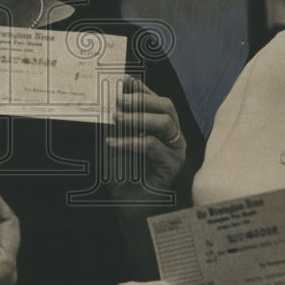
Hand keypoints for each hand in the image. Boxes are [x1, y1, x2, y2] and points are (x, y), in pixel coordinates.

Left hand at [105, 77, 185, 199]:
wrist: (128, 204)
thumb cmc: (124, 172)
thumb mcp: (116, 140)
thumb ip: (116, 121)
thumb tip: (109, 98)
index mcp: (162, 126)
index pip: (156, 100)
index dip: (141, 88)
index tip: (124, 80)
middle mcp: (173, 135)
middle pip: (166, 106)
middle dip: (141, 99)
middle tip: (118, 99)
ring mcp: (175, 150)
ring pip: (164, 123)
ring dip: (138, 117)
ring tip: (116, 118)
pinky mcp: (172, 165)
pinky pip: (152, 146)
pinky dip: (130, 141)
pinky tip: (112, 142)